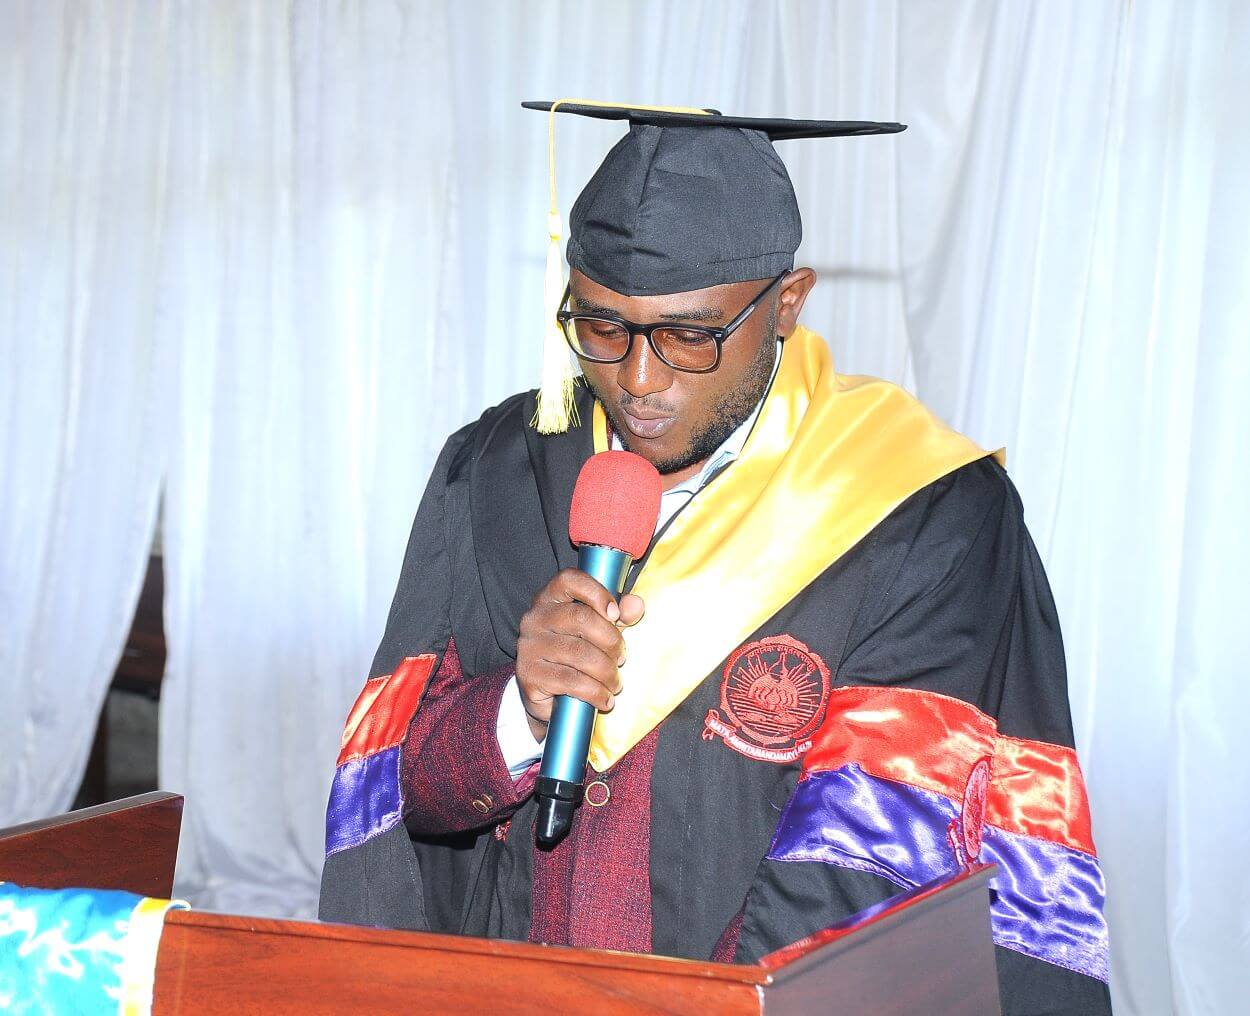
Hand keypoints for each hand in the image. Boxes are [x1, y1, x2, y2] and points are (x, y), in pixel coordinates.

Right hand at [515, 569, 645, 741]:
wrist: (547, 696)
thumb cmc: (575, 654)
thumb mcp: (598, 630)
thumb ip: (618, 615)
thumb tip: (636, 604)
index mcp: (550, 598)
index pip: (569, 580)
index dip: (596, 592)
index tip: (616, 614)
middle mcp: (534, 618)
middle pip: (580, 618)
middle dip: (611, 641)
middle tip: (622, 658)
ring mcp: (529, 647)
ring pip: (579, 653)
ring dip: (607, 671)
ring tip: (616, 682)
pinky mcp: (529, 676)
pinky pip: (571, 681)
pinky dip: (595, 692)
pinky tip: (605, 698)